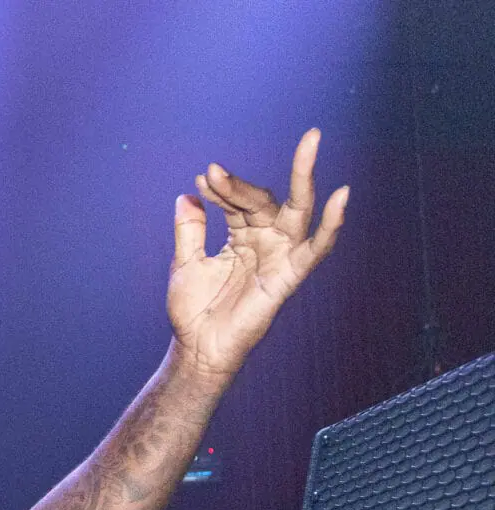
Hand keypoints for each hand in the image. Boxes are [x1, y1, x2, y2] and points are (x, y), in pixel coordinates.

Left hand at [167, 130, 347, 378]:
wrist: (198, 348)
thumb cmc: (194, 310)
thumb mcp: (186, 262)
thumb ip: (189, 229)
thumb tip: (187, 194)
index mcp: (242, 236)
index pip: (238, 202)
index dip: (222, 189)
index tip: (202, 177)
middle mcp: (265, 241)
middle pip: (262, 201)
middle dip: (240, 185)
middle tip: (214, 172)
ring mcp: (280, 256)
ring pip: (297, 210)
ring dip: (303, 176)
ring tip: (310, 142)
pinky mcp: (289, 276)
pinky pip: (316, 248)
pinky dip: (332, 224)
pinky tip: (342, 196)